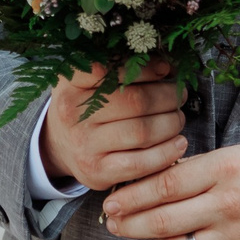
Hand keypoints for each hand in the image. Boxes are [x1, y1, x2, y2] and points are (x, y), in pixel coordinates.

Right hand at [42, 59, 186, 192]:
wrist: (60, 146)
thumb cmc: (84, 108)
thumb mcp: (88, 81)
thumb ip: (120, 70)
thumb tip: (165, 67)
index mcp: (71, 85)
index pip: (110, 71)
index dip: (145, 69)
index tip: (165, 69)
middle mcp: (73, 115)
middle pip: (136, 102)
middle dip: (167, 97)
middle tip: (179, 95)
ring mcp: (85, 145)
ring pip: (142, 132)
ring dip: (171, 123)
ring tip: (178, 118)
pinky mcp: (98, 172)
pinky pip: (140, 163)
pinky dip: (166, 153)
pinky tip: (178, 143)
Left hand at [101, 143, 239, 239]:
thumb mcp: (235, 155)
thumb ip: (196, 167)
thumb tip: (153, 179)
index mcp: (222, 169)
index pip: (163, 184)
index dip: (131, 196)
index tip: (112, 202)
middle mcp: (226, 204)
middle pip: (163, 219)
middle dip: (129, 225)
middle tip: (112, 226)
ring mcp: (235, 237)